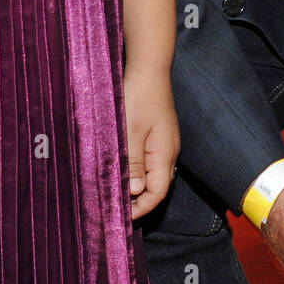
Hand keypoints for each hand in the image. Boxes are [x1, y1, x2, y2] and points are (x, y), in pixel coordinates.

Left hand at [123, 62, 178, 219]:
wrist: (149, 67)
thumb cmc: (138, 97)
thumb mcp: (130, 132)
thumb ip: (133, 163)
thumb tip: (136, 192)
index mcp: (165, 154)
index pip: (158, 193)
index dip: (141, 208)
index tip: (121, 216)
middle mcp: (169, 151)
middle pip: (157, 186)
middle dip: (138, 200)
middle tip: (114, 206)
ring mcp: (165, 141)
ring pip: (153, 173)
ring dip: (136, 184)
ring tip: (115, 189)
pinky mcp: (158, 133)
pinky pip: (150, 159)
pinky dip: (137, 169)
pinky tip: (122, 167)